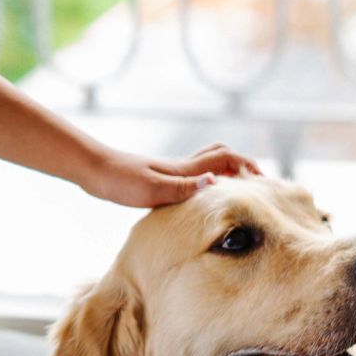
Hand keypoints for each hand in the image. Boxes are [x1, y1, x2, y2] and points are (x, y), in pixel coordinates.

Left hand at [80, 142, 262, 208]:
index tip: (264, 181)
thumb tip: (215, 183)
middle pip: (219, 155)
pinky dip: (203, 182)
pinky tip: (197, 200)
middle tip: (254, 184)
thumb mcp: (152, 188)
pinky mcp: (157, 179)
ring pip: (205, 165)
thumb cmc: (119, 180)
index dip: (248, 165)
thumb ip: (183, 187)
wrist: (91, 170)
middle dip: (241, 164)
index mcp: (185, 169)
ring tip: (233, 191)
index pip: (226, 158)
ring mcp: (169, 172)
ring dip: (223, 171)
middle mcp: (181, 167)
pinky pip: (189, 177)